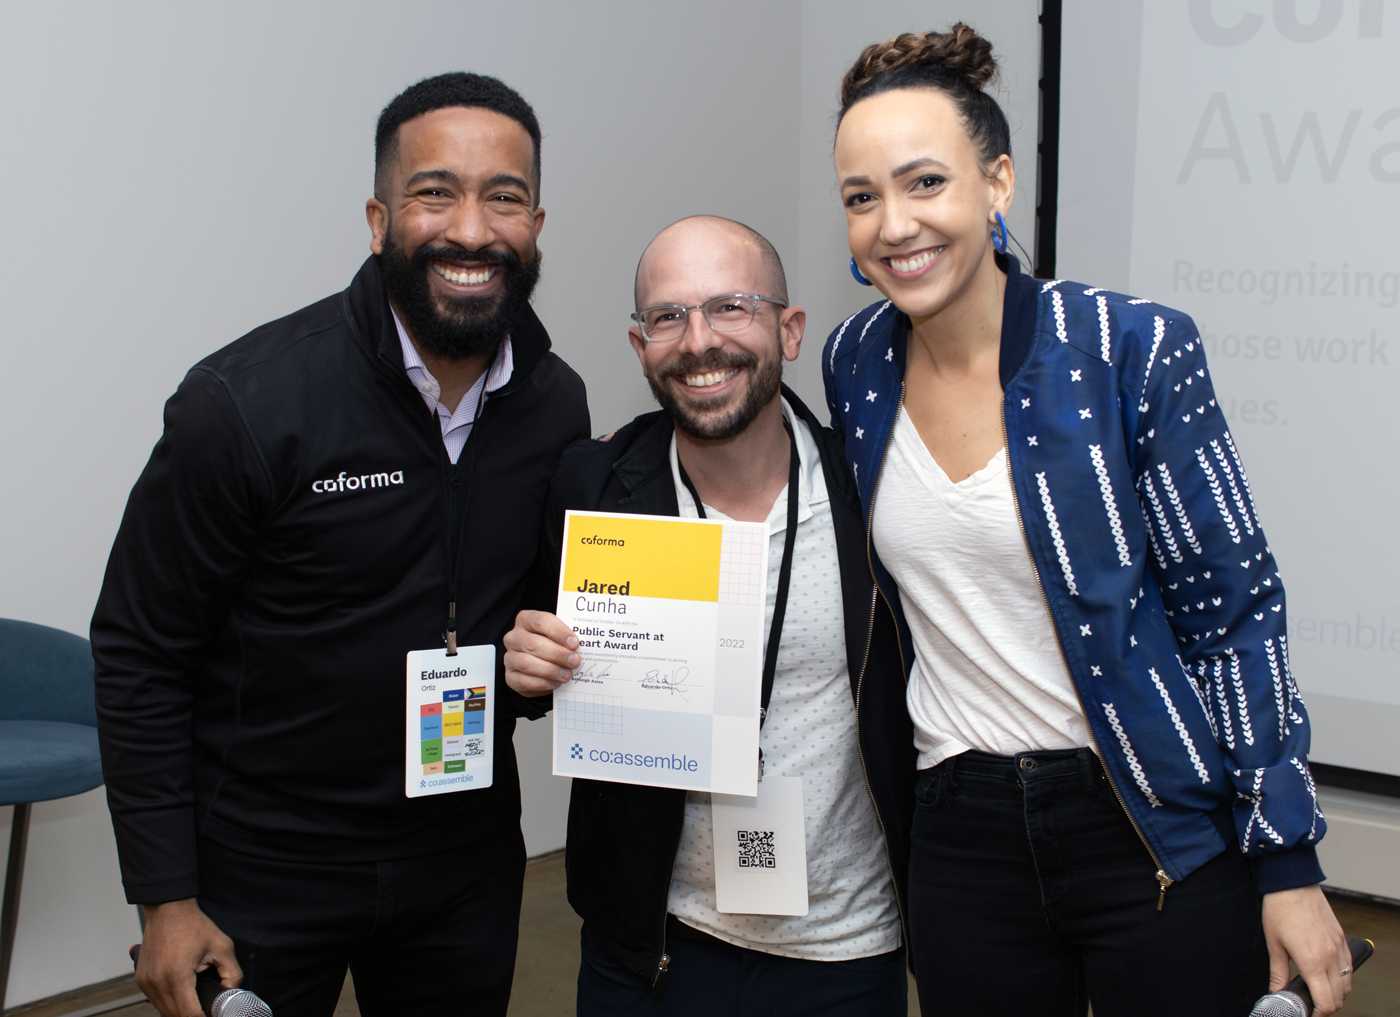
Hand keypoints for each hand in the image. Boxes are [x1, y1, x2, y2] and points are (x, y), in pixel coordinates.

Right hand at [136, 898, 240, 1016]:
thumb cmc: (194, 925)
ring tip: (197, 1004)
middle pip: (175, 1016)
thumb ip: (232, 973)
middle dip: (193, 1016)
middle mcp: (157, 983)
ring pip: (163, 1011)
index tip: (214, 1014)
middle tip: (208, 1010)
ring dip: (179, 1012)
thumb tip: (231, 993)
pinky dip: (169, 1004)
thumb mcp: (222, 946)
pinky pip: (155, 1001)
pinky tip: (182, 997)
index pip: (190, 1014)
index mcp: (177, 976)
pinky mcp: (141, 980)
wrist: (168, 909)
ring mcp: (146, 983)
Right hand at [503, 610, 578, 695]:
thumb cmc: (553, 645)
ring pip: (527, 663)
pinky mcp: (510, 676)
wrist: (542, 666)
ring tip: (567, 675)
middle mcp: (514, 637)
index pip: (540, 621)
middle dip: (557, 653)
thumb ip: (567, 637)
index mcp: (526, 620)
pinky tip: (556, 683)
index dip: (559, 632)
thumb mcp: (560, 636)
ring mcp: (510, 657)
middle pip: (533, 643)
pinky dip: (542, 683)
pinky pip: (524, 681)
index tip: (574, 643)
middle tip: (575, 661)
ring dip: (550, 670)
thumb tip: (586, 644)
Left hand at [1262, 885, 1350, 1014]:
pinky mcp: (1342, 939)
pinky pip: (1349, 966)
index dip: (1318, 1013)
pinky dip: (1343, 977)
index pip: (1326, 1002)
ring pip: (1347, 983)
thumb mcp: (1273, 944)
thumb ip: (1278, 972)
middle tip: (1312, 1003)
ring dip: (1337, 993)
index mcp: (1312, 962)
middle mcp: (1330, 957)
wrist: (1292, 883)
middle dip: (1327, 1006)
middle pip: (1339, 997)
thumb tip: (1275, 991)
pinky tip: (1328, 974)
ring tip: (1319, 990)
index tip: (1308, 1012)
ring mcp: (1339, 948)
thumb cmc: (1280, 910)